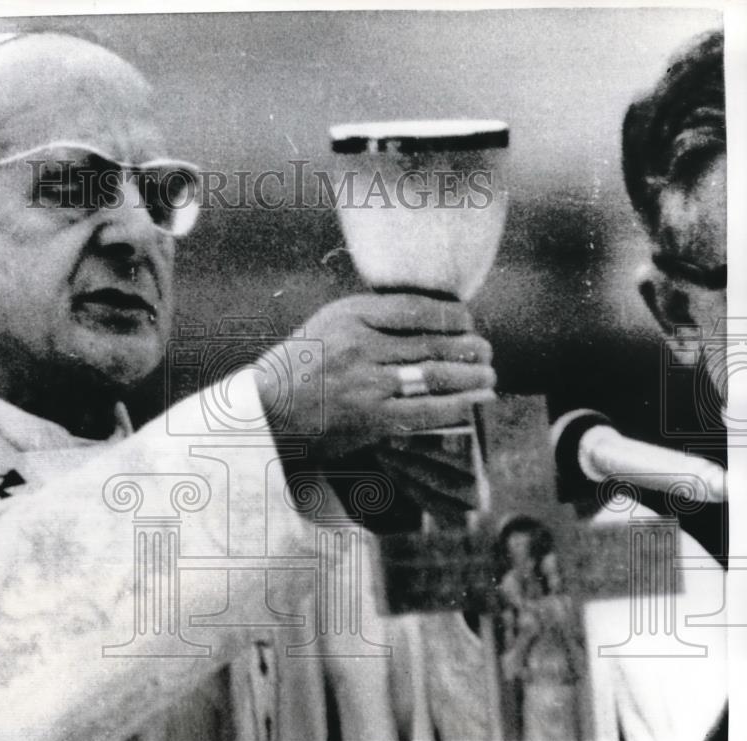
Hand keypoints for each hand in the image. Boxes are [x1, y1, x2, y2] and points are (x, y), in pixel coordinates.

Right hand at [254, 293, 495, 464]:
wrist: (266, 412)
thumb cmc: (299, 368)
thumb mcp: (327, 325)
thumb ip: (371, 319)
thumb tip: (429, 320)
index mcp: (349, 315)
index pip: (416, 308)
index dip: (452, 315)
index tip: (467, 321)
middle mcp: (359, 344)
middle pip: (431, 342)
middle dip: (469, 348)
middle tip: (487, 352)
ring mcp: (366, 383)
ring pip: (434, 375)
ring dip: (470, 376)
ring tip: (488, 376)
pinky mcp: (371, 418)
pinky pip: (426, 410)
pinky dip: (457, 406)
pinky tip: (474, 402)